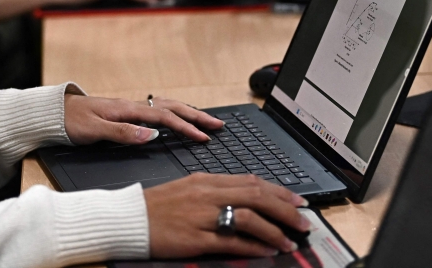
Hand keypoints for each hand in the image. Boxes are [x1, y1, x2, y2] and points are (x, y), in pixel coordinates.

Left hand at [64, 94, 222, 143]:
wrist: (50, 113)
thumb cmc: (68, 122)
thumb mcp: (93, 131)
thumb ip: (122, 132)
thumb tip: (151, 134)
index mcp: (126, 109)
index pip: (164, 117)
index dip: (186, 127)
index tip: (204, 137)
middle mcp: (130, 105)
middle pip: (170, 107)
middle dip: (196, 116)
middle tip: (217, 125)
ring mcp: (127, 107)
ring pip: (164, 106)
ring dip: (186, 112)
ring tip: (205, 119)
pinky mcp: (123, 112)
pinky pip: (155, 109)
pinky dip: (172, 112)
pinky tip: (176, 116)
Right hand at [144, 174, 309, 256]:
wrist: (128, 218)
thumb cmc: (157, 207)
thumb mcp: (189, 189)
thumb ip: (216, 192)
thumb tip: (246, 200)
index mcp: (207, 179)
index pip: (252, 181)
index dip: (279, 191)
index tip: (297, 201)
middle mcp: (207, 193)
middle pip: (256, 195)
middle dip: (285, 208)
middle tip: (304, 220)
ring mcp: (202, 215)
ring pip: (249, 217)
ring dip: (275, 229)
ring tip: (290, 240)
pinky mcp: (196, 238)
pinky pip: (232, 241)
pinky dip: (254, 246)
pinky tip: (268, 251)